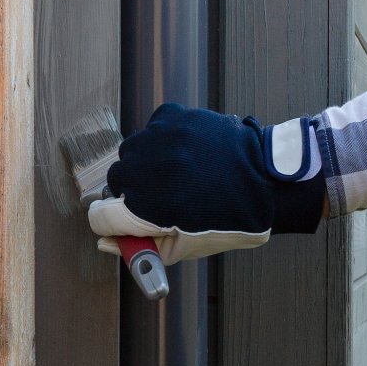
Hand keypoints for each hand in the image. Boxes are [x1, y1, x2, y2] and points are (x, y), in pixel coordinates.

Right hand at [84, 103, 326, 263]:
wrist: (267, 181)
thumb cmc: (227, 220)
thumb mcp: (183, 248)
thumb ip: (140, 248)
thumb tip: (105, 242)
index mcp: (145, 210)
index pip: (99, 216)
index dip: (112, 222)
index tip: (124, 221)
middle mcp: (146, 172)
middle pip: (115, 181)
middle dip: (131, 192)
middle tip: (160, 197)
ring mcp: (158, 140)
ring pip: (132, 152)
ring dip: (146, 163)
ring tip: (176, 173)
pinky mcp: (172, 117)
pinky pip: (152, 129)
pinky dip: (162, 140)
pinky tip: (185, 152)